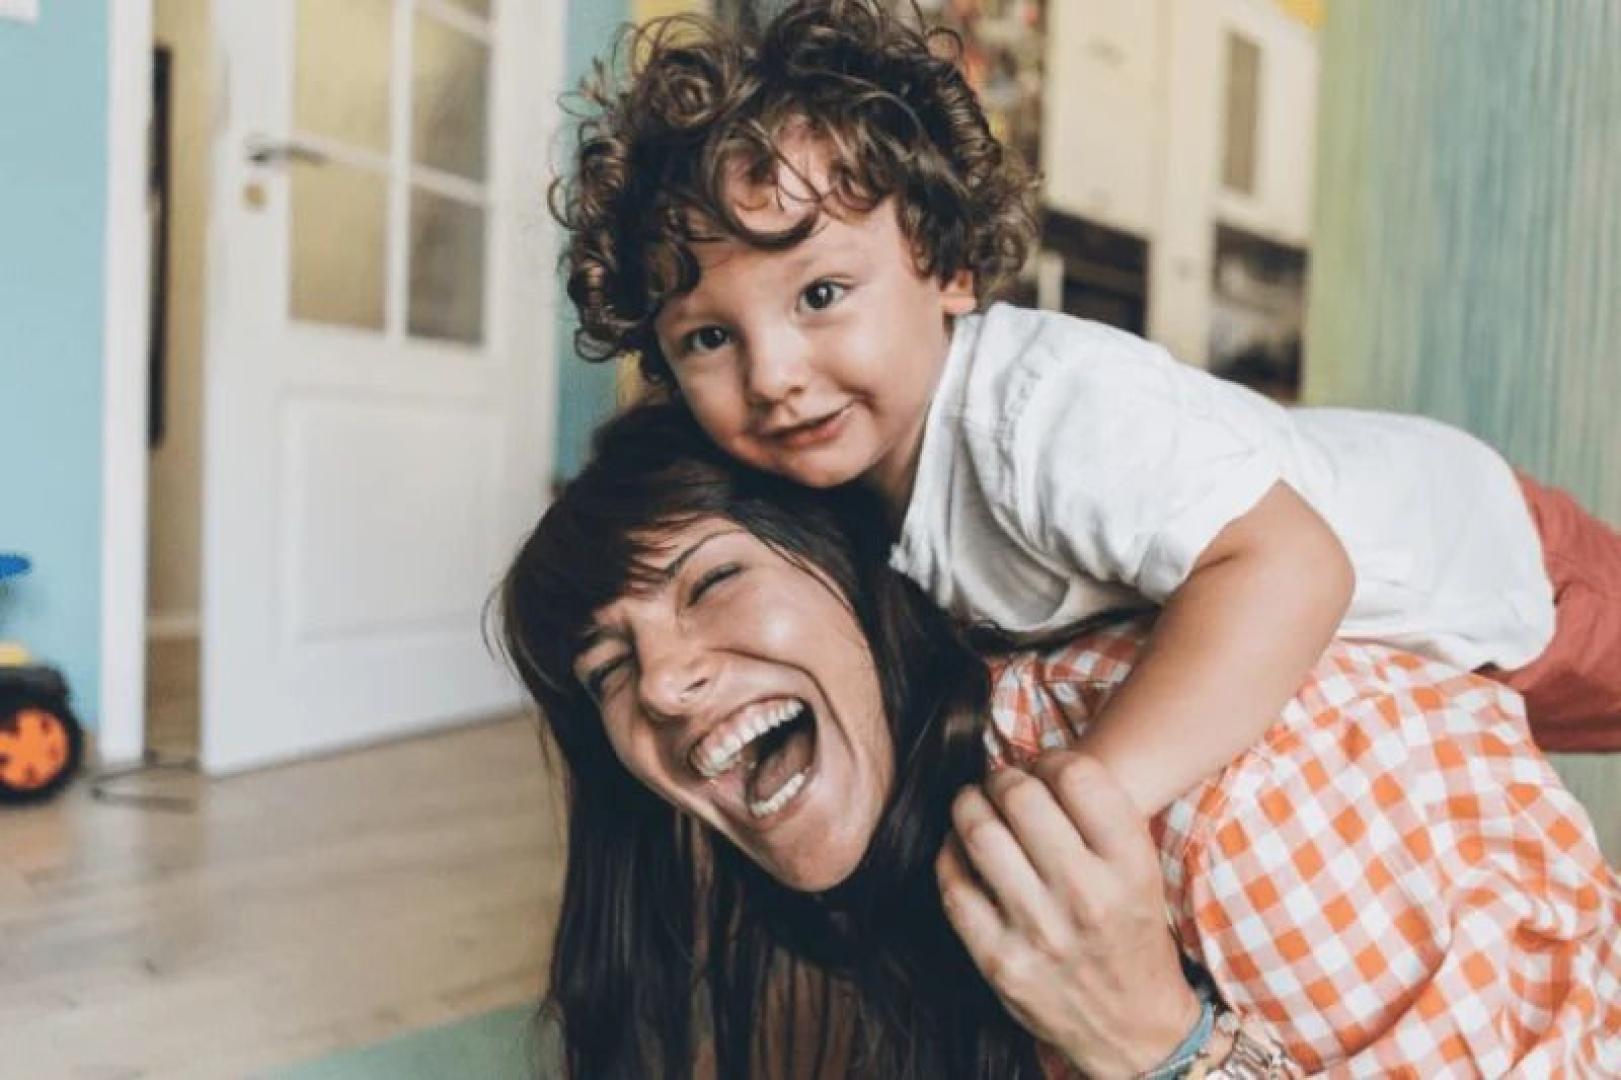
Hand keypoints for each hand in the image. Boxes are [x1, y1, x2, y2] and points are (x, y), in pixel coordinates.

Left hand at [936, 752, 1199, 1077]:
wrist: (1131, 1026)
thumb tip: (1031, 761)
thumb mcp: (1141, 869)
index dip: (1051, 760)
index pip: (1077, 775)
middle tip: (1004, 785)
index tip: (1044, 769)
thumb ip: (1099, 815)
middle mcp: (1086, 896)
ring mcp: (1039, 931)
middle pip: (1022, 796)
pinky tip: (961, 850)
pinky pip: (954, 885)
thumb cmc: (1129, 931)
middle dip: (1004, 778)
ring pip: (979, 833)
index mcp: (1129, 866)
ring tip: (975, 806)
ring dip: (969, 806)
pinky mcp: (999, 960)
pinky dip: (950, 855)